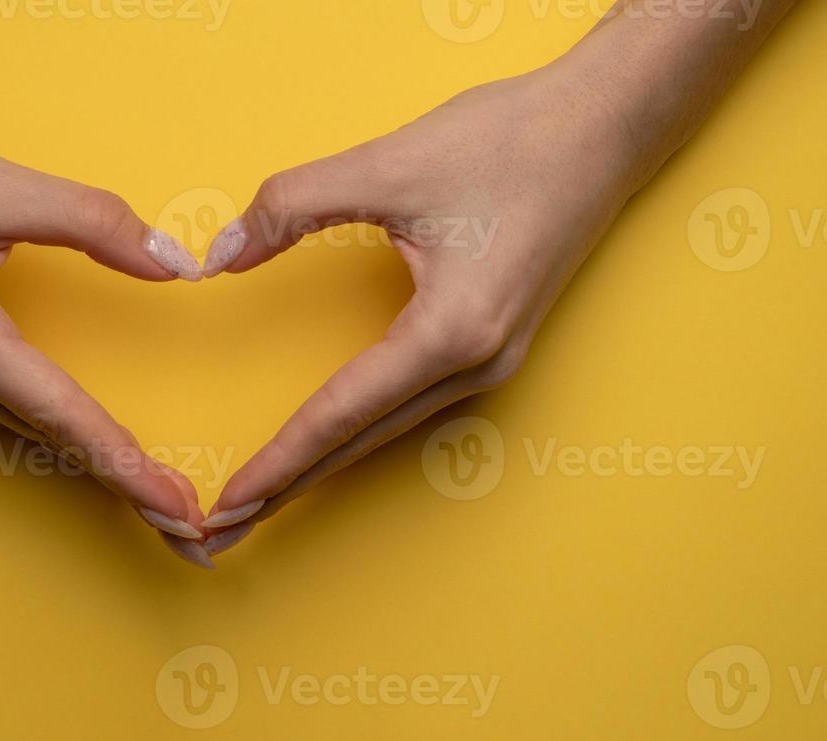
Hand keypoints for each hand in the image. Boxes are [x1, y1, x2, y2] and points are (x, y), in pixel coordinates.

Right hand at [0, 91, 217, 564]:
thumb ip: (92, 223)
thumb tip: (173, 261)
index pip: (63, 415)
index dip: (127, 466)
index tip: (179, 509)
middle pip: (49, 442)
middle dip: (123, 487)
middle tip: (191, 534)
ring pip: (27, 432)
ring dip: (93, 465)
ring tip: (155, 497)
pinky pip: (5, 411)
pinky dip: (57, 433)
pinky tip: (89, 446)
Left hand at [197, 69, 641, 554]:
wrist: (605, 124)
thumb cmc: (510, 140)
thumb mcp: (388, 164)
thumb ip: (293, 206)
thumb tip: (220, 254)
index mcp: (451, 333)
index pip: (339, 415)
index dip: (278, 462)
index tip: (228, 504)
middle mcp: (475, 366)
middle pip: (360, 443)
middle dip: (289, 487)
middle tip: (225, 531)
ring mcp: (491, 365)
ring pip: (385, 432)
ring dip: (321, 467)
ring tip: (263, 498)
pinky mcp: (492, 349)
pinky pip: (409, 408)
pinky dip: (357, 433)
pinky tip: (326, 445)